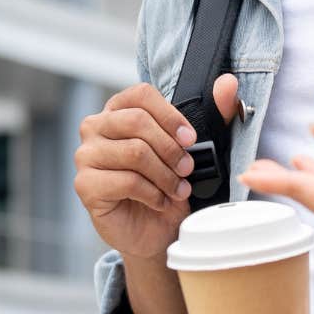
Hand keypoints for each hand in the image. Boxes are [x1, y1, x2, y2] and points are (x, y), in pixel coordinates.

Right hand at [74, 75, 238, 259]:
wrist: (157, 230)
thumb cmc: (169, 184)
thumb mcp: (197, 147)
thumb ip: (215, 113)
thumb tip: (228, 84)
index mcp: (119, 109)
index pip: (141, 94)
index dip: (170, 116)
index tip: (190, 139)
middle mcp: (96, 127)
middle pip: (137, 121)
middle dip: (171, 149)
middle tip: (188, 169)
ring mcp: (86, 155)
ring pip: (135, 152)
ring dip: (166, 175)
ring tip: (178, 189)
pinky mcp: (85, 185)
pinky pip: (126, 181)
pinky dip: (153, 194)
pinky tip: (161, 201)